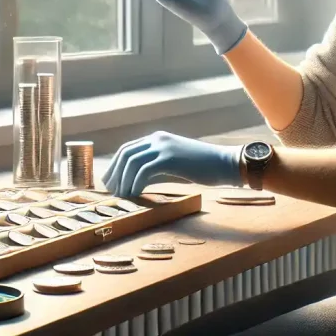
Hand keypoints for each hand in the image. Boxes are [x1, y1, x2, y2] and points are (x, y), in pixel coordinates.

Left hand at [102, 131, 242, 197]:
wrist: (224, 163)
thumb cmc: (201, 167)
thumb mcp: (174, 164)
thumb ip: (156, 168)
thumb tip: (136, 183)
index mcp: (157, 138)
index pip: (127, 149)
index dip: (115, 166)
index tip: (110, 183)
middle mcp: (157, 139)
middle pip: (126, 154)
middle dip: (115, 174)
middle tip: (112, 192)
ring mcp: (163, 146)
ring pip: (132, 162)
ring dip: (124, 181)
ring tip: (122, 197)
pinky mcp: (170, 157)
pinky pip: (144, 170)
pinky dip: (136, 183)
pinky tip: (135, 194)